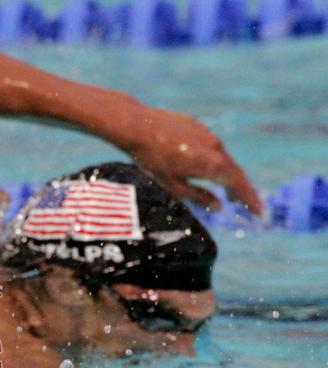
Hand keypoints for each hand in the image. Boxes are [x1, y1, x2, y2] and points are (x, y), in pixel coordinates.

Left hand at [125, 107, 261, 213]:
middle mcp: (216, 148)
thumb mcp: (174, 186)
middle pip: (233, 172)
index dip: (250, 199)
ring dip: (225, 175)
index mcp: (213, 165)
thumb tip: (219, 206)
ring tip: (225, 191)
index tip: (259, 212)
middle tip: (242, 205)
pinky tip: (205, 168)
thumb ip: (198, 197)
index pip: (238, 185)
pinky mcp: (197, 126)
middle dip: (239, 190)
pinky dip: (214, 160)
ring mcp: (208, 134)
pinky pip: (211, 147)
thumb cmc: (152, 161)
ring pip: (222, 158)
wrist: (138, 127)